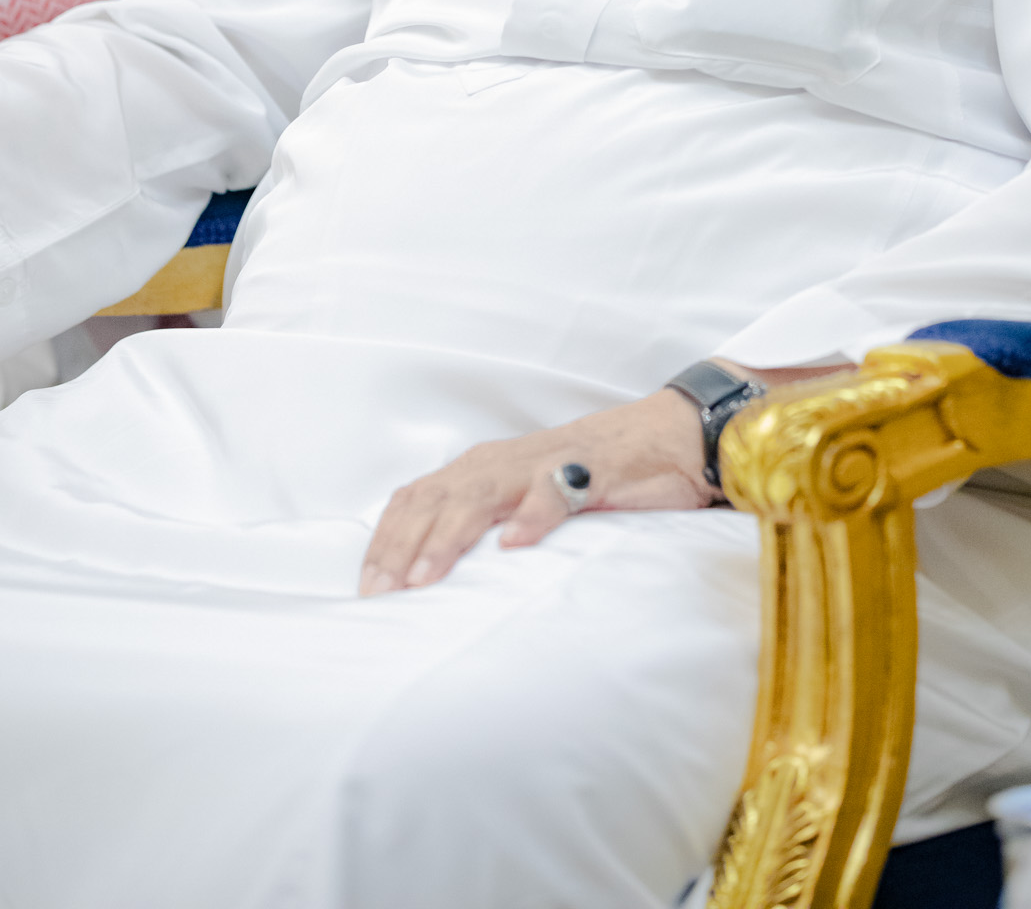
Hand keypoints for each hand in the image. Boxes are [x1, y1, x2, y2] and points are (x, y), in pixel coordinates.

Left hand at [359, 386, 714, 596]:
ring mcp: (543, 464)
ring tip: (425, 575)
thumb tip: (433, 577)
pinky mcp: (589, 470)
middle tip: (382, 594)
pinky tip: (515, 544)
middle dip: (402, 545)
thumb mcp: (523, 498)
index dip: (386, 540)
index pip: (416, 498)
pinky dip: (532, 515)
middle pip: (436, 498)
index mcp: (481, 469)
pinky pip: (556, 491)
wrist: (664, 437)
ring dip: (448, 535)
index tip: (366, 588)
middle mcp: (501, 462)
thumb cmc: (587, 475)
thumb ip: (484, 522)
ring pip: (481, 493)